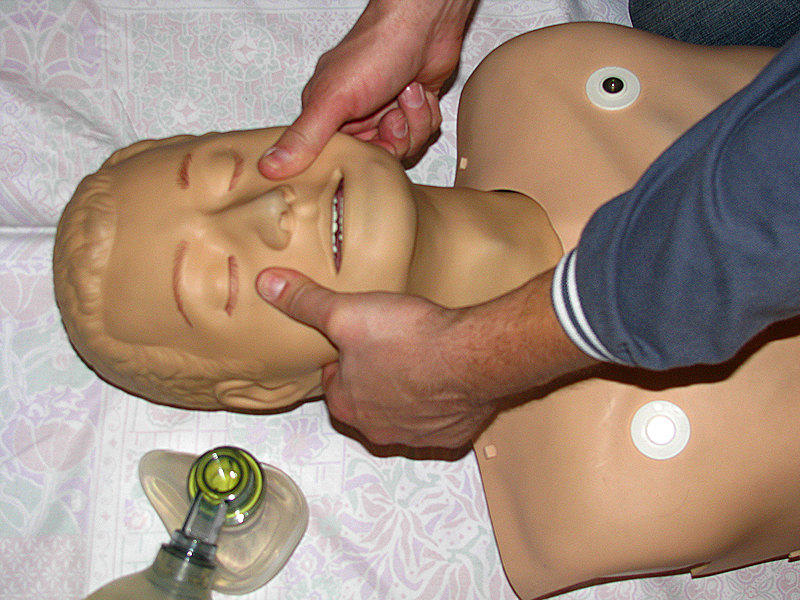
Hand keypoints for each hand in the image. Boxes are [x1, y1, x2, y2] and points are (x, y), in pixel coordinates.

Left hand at [256, 268, 497, 448]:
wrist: (472, 359)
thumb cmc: (407, 338)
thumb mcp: (347, 312)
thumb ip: (306, 301)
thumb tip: (267, 285)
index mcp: (347, 404)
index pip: (333, 382)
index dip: (342, 358)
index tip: (356, 339)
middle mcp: (377, 429)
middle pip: (367, 400)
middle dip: (374, 377)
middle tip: (389, 344)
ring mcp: (417, 436)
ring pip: (403, 413)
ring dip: (407, 392)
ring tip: (420, 357)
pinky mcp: (451, 435)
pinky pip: (439, 421)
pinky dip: (441, 403)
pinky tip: (447, 378)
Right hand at [259, 0, 474, 178]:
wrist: (423, 23)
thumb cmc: (376, 49)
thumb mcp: (333, 99)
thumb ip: (305, 137)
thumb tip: (270, 167)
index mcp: (327, 115)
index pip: (339, 159)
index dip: (359, 155)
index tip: (369, 140)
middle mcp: (355, 117)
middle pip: (377, 156)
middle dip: (392, 138)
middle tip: (392, 113)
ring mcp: (385, 113)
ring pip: (404, 147)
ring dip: (412, 122)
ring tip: (406, 93)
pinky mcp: (411, 110)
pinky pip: (422, 134)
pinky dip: (425, 114)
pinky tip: (420, 92)